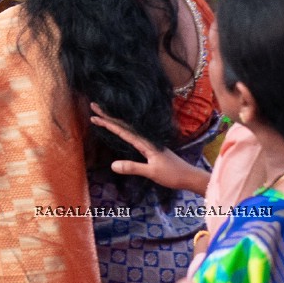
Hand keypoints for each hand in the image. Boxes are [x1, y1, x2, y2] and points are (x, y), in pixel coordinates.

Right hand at [89, 106, 206, 192]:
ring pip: (128, 128)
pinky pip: (133, 134)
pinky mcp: (151, 147)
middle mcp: (146, 139)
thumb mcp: (152, 172)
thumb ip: (133, 167)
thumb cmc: (172, 174)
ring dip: (114, 121)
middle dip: (108, 116)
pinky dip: (123, 128)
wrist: (189, 176)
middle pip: (124, 125)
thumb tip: (112, 165)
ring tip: (103, 114)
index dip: (108, 123)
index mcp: (145, 142)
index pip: (122, 130)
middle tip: (93, 106)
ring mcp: (149, 142)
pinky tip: (121, 129)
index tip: (94, 116)